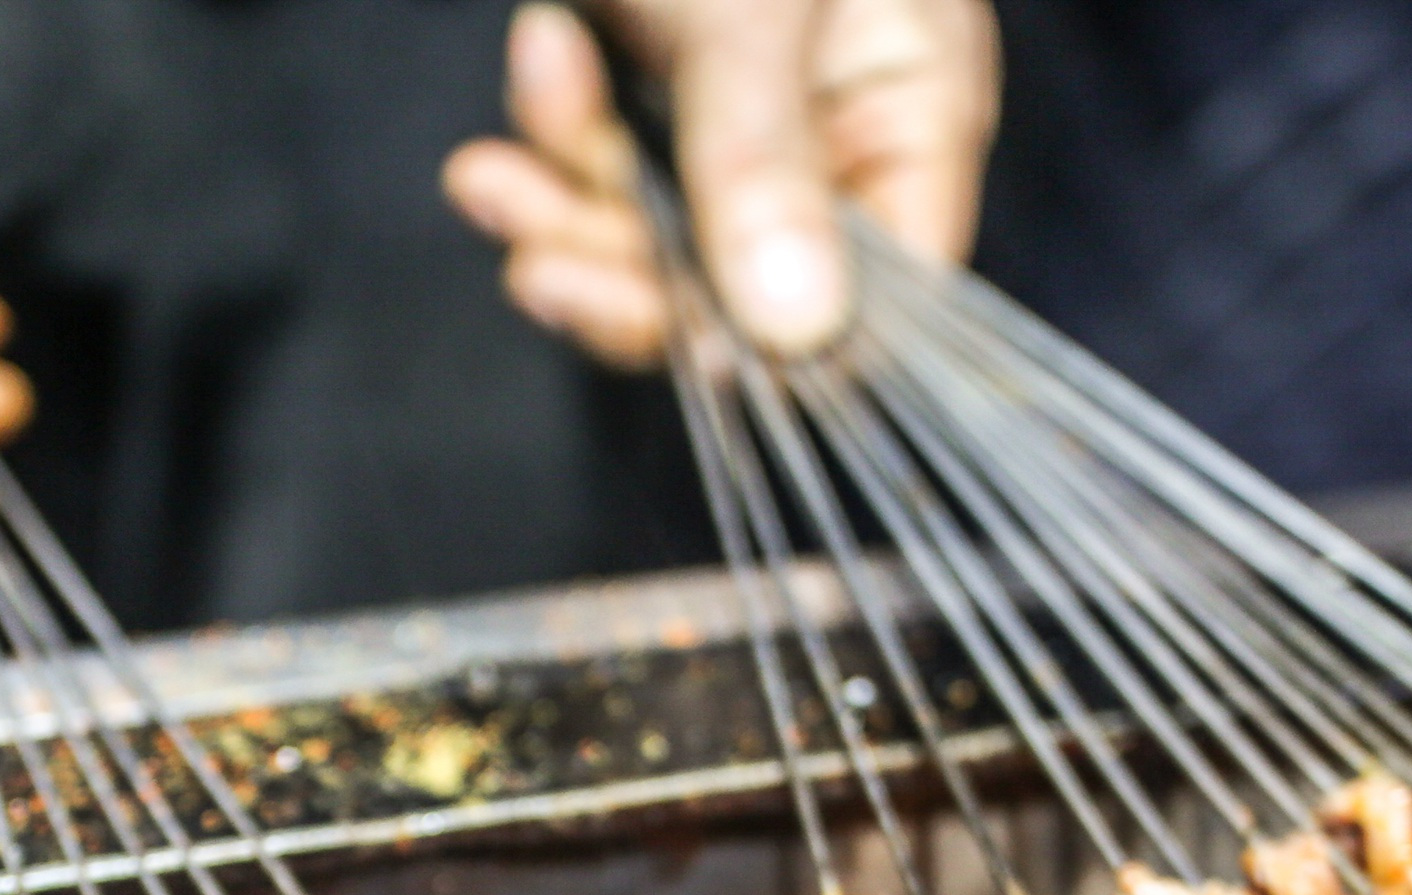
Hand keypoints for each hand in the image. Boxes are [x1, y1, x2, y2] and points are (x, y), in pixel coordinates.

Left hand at [442, 0, 997, 366]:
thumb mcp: (752, 11)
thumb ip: (760, 163)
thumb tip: (795, 341)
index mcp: (919, 108)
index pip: (880, 301)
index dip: (779, 344)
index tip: (681, 345)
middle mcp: (844, 129)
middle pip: (743, 292)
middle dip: (624, 278)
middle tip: (533, 261)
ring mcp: (751, 111)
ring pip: (655, 240)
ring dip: (566, 208)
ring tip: (492, 170)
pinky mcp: (667, 82)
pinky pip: (610, 164)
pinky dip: (560, 133)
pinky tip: (539, 58)